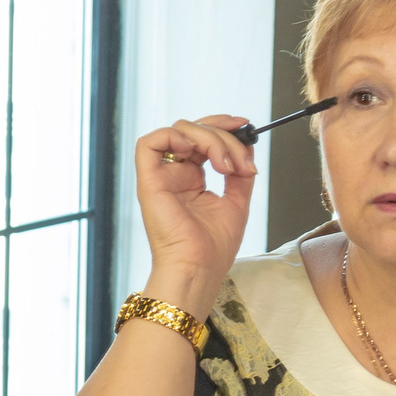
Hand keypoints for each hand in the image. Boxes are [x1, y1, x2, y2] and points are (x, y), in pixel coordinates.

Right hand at [135, 115, 255, 316]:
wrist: (198, 269)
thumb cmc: (213, 248)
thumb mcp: (237, 202)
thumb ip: (240, 173)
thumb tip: (247, 146)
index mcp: (192, 180)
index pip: (203, 138)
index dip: (223, 126)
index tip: (246, 127)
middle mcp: (175, 175)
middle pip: (194, 130)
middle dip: (223, 134)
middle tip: (240, 158)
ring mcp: (161, 177)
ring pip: (179, 131)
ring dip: (209, 138)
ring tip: (226, 165)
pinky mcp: (148, 181)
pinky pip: (148, 143)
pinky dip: (174, 136)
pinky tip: (194, 151)